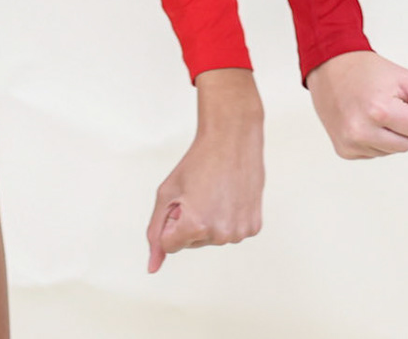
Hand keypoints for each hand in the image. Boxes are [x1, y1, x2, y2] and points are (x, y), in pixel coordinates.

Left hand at [145, 68, 263, 272]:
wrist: (232, 138)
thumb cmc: (197, 163)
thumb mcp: (166, 194)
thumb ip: (156, 232)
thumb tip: (152, 268)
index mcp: (195, 227)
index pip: (170, 245)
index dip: (172, 220)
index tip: (182, 199)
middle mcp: (220, 234)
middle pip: (191, 243)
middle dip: (190, 222)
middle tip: (200, 192)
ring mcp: (240, 232)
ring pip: (212, 238)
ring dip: (209, 221)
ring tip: (216, 192)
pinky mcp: (254, 227)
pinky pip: (231, 232)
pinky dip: (228, 218)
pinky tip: (231, 196)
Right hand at [307, 49, 407, 158]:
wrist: (331, 67)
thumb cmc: (370, 71)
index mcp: (379, 110)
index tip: (397, 98)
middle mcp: (361, 131)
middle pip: (406, 145)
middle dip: (402, 126)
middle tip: (385, 104)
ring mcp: (350, 143)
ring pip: (390, 151)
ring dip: (387, 134)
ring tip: (371, 111)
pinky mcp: (344, 150)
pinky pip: (374, 154)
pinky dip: (374, 139)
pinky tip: (362, 120)